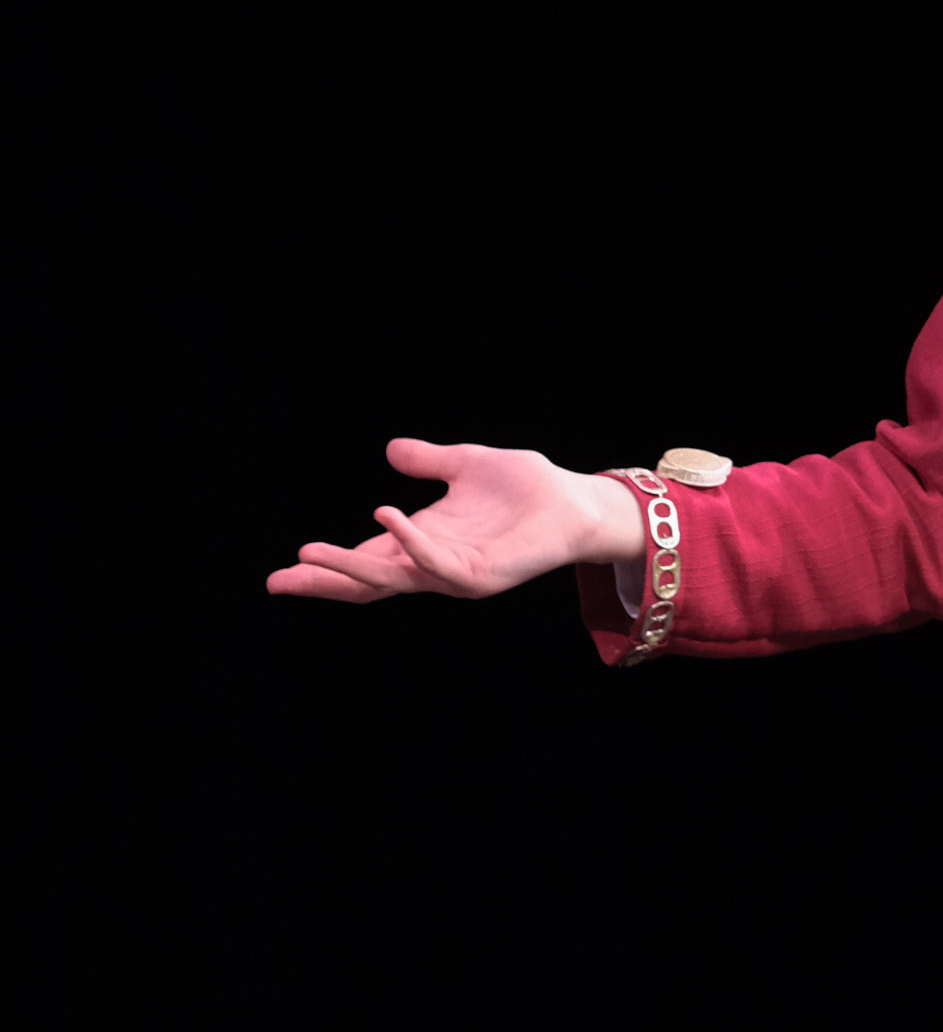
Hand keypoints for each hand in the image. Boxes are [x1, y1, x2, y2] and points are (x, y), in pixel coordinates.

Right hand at [268, 438, 645, 603]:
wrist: (574, 500)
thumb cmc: (525, 486)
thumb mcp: (464, 465)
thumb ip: (429, 461)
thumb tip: (391, 450)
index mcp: (423, 541)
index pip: (367, 558)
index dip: (327, 565)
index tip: (283, 573)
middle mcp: (434, 562)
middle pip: (369, 581)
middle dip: (324, 581)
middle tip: (278, 581)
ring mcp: (456, 573)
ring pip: (393, 579)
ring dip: (351, 565)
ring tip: (310, 554)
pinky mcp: (482, 576)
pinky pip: (438, 563)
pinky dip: (410, 542)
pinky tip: (387, 516)